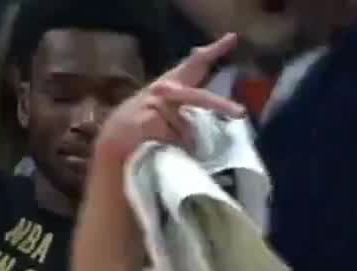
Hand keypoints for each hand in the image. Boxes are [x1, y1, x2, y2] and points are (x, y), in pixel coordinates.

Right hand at [93, 35, 244, 172]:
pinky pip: (171, 139)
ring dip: (182, 140)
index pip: (196, 63)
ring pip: (185, 128)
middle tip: (240, 112)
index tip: (233, 37)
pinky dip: (170, 147)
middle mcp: (165, 89)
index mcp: (173, 84)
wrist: (115, 138)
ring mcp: (155, 103)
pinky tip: (157, 144)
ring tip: (165, 142)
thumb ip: (189, 109)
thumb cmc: (146, 124)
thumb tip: (215, 115)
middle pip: (199, 97)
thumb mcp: (169, 112)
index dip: (215, 49)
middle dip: (221, 105)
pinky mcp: (148, 120)